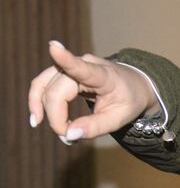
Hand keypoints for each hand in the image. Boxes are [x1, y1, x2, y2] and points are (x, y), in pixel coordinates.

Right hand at [28, 41, 158, 141]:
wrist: (134, 85)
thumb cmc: (128, 100)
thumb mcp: (120, 118)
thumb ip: (96, 127)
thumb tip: (69, 135)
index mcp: (103, 75)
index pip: (82, 67)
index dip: (66, 59)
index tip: (53, 47)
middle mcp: (84, 64)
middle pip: (55, 91)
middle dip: (57, 119)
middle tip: (70, 139)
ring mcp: (70, 66)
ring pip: (44, 86)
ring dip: (43, 110)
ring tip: (58, 132)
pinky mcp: (62, 72)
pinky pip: (43, 86)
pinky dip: (39, 102)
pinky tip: (38, 118)